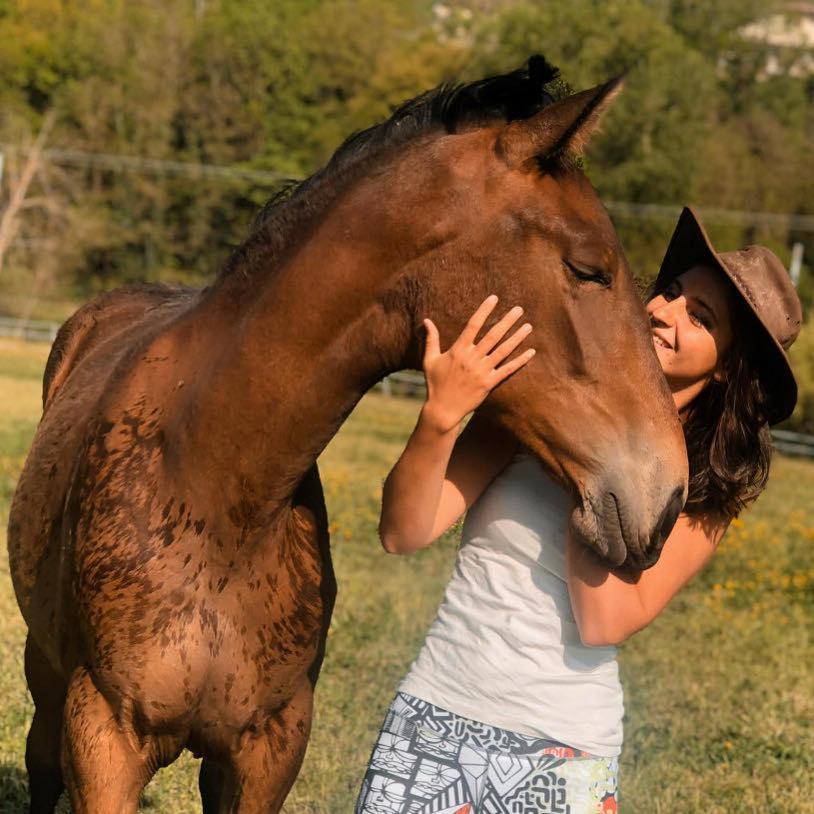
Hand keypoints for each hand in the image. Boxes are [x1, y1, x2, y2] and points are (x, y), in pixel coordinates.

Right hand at [421, 295, 534, 433]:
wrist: (443, 409)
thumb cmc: (435, 384)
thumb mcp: (429, 360)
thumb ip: (431, 339)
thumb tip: (426, 320)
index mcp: (458, 350)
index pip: (473, 325)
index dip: (484, 310)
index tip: (494, 298)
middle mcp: (471, 358)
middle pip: (493, 335)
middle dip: (507, 320)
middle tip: (519, 309)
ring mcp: (481, 371)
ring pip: (503, 350)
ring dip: (517, 337)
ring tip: (528, 326)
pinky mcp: (489, 384)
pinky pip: (507, 370)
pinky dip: (520, 361)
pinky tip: (531, 352)